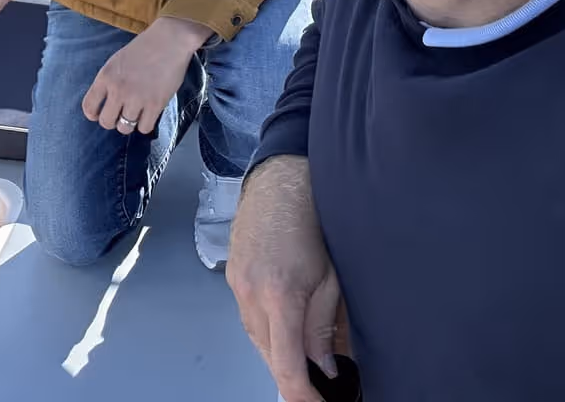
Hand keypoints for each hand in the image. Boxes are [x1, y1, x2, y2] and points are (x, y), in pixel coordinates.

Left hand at [81, 16, 208, 133]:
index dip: (93, 114)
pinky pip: (144, 128)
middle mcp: (118, 90)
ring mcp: (137, 98)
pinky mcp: (155, 104)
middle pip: (106, 122)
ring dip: (130, 123)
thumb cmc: (144, 48)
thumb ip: (109, 81)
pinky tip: (148, 114)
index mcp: (106, 76)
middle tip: (120, 114)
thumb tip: (105, 103)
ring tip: (136, 113)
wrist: (170, 41)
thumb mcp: (117, 61)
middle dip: (112, 121)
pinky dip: (146, 124)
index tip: (99, 114)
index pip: (89, 106)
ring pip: (125, 128)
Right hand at [227, 156, 344, 401]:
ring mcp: (238, 288)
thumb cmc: (311, 223)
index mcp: (281, 297)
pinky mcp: (233, 280)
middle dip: (296, 378)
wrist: (279, 183)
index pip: (288, 367)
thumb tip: (327, 368)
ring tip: (307, 358)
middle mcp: (252, 296)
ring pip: (259, 342)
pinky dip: (270, 333)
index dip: (303, 396)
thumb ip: (325, 327)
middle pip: (270, 359)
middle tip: (321, 386)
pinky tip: (287, 330)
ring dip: (282, 355)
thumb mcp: (331, 279)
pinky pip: (251, 321)